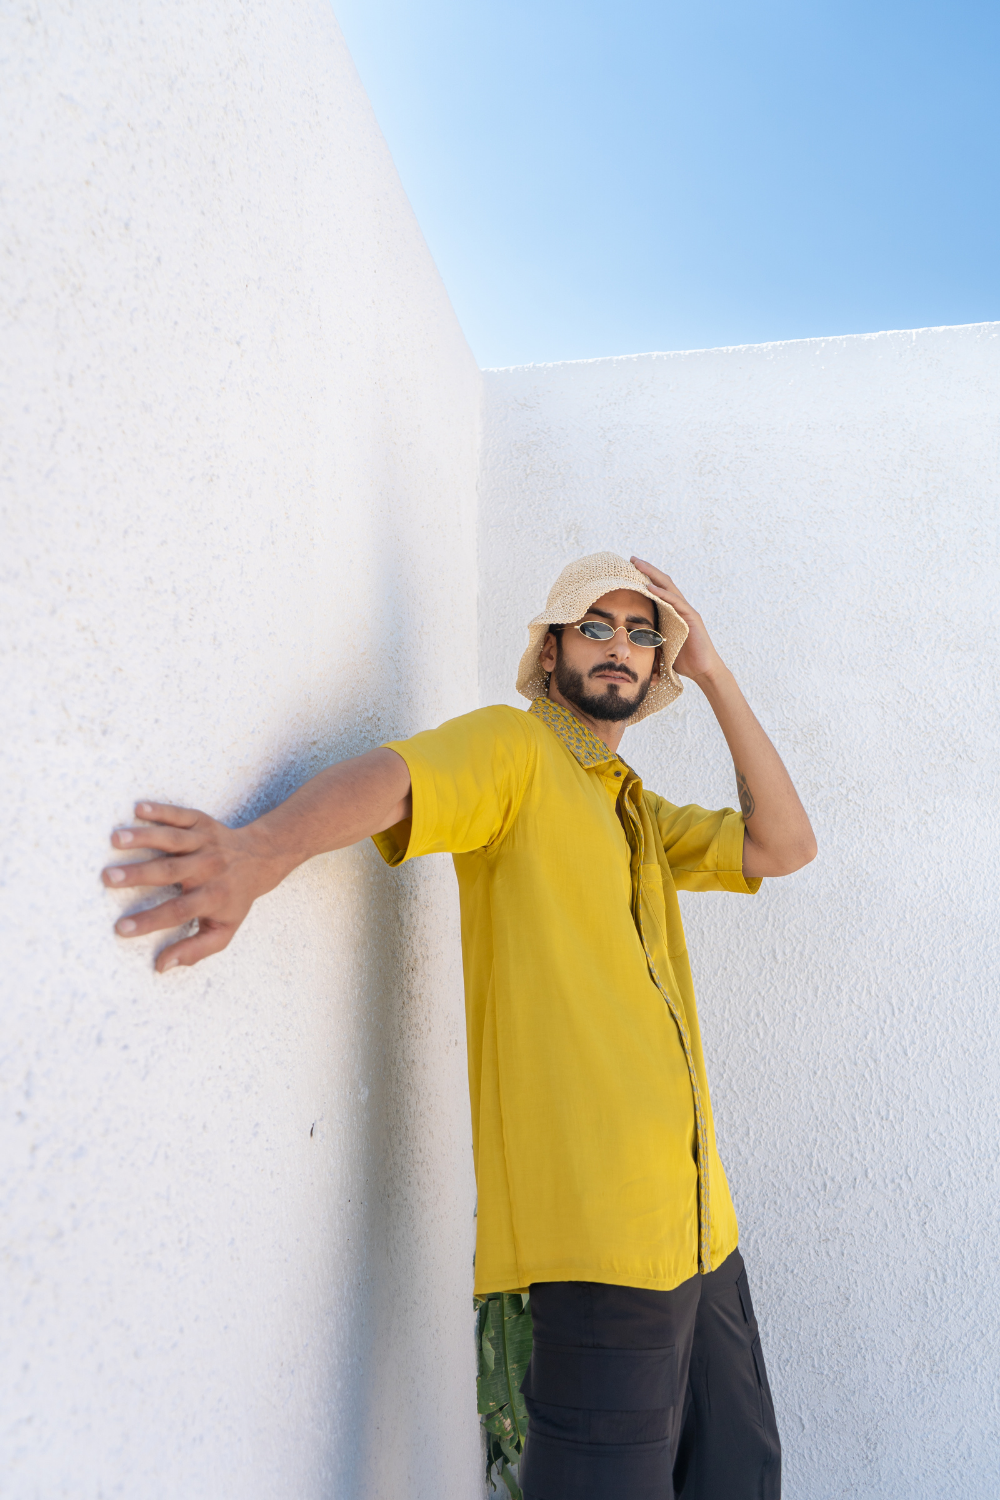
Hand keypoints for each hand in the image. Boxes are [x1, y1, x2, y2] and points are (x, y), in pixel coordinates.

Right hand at [103, 802, 281, 972]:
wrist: (261, 858)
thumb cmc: (234, 899)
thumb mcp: (223, 930)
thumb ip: (195, 950)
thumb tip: (161, 967)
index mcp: (212, 897)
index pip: (178, 911)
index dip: (150, 921)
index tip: (120, 928)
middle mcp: (209, 867)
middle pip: (171, 871)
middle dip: (138, 874)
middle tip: (107, 877)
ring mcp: (205, 842)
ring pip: (173, 839)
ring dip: (144, 837)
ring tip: (116, 838)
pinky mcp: (202, 822)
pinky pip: (180, 815)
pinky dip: (161, 810)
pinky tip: (138, 808)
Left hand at [630, 557, 724, 681]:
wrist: (701, 670)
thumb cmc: (681, 658)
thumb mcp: (659, 643)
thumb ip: (648, 633)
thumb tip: (627, 634)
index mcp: (671, 611)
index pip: (657, 589)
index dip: (644, 577)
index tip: (628, 568)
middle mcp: (679, 607)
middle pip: (662, 582)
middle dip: (647, 569)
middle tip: (632, 559)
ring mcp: (686, 611)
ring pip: (668, 587)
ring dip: (653, 575)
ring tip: (638, 565)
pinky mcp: (692, 618)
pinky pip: (675, 602)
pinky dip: (662, 593)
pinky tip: (650, 587)